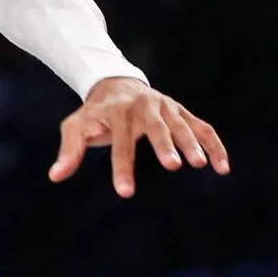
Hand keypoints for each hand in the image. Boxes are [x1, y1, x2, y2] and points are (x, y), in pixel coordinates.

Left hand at [49, 75, 228, 197]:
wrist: (116, 84)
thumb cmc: (95, 113)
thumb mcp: (76, 126)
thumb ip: (69, 150)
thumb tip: (55, 176)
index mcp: (119, 111)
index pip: (121, 142)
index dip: (122, 167)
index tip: (126, 193)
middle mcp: (146, 107)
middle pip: (157, 127)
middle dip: (164, 145)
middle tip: (173, 165)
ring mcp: (167, 108)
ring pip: (183, 125)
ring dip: (193, 143)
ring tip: (201, 165)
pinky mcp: (182, 113)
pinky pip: (203, 128)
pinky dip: (214, 145)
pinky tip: (222, 168)